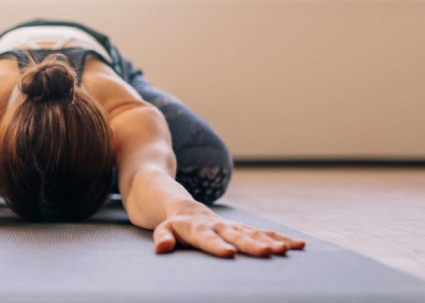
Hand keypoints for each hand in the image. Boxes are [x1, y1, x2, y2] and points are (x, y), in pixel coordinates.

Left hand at [153, 201, 304, 257]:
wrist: (187, 208)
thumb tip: (161, 248)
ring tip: (290, 249)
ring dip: (273, 241)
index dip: (218, 246)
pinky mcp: (244, 228)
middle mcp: (220, 226)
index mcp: (199, 229)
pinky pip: (265, 232)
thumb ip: (163, 238)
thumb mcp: (163, 230)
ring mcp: (234, 227)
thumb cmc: (174, 226)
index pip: (208, 239)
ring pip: (256, 233)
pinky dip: (281, 238)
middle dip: (253, 245)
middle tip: (269, 253)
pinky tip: (299, 245)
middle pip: (238, 236)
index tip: (229, 253)